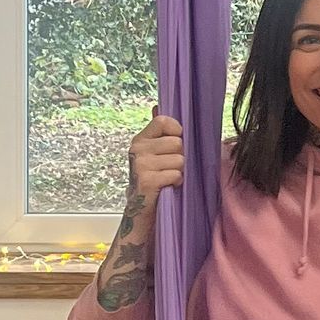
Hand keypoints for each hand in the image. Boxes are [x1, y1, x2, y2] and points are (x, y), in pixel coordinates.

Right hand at [122, 110, 183, 242]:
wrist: (141, 213)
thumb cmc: (154, 181)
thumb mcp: (155, 154)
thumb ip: (159, 133)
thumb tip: (157, 106)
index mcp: (140, 139)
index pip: (164, 120)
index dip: (177, 131)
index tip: (176, 144)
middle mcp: (137, 149)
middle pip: (178, 143)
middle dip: (181, 157)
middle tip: (170, 169)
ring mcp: (140, 165)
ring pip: (180, 159)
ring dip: (180, 171)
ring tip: (168, 179)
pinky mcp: (146, 181)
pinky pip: (176, 174)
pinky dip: (177, 182)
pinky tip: (168, 187)